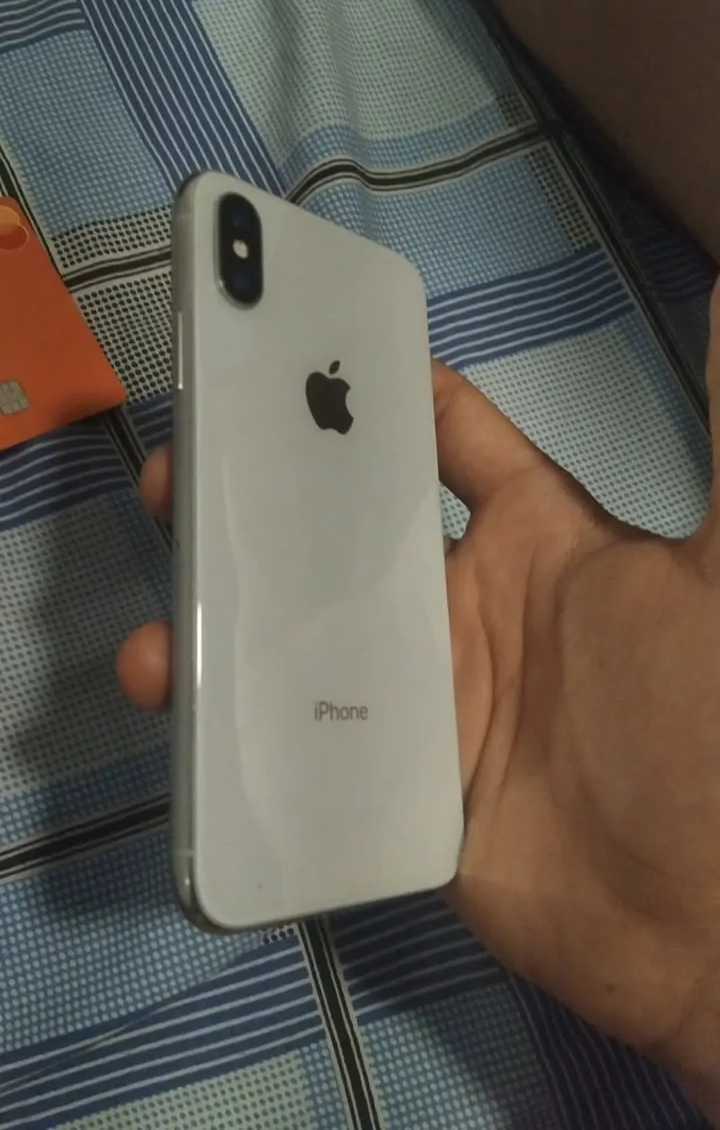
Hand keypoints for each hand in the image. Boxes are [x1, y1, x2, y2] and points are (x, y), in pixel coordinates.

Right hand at [118, 300, 719, 1109]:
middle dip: (261, 499)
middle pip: (345, 534)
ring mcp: (427, 701)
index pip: (445, 441)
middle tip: (182, 478)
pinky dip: (236, 734)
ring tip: (164, 635)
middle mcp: (470, 610)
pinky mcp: (395, 786)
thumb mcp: (717, 572)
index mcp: (537, 542)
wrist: (707, 924)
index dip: (379, 390)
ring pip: (304, 642)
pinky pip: (299, 746)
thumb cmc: (704, 729)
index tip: (294, 348)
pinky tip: (188, 722)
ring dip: (227, 626)